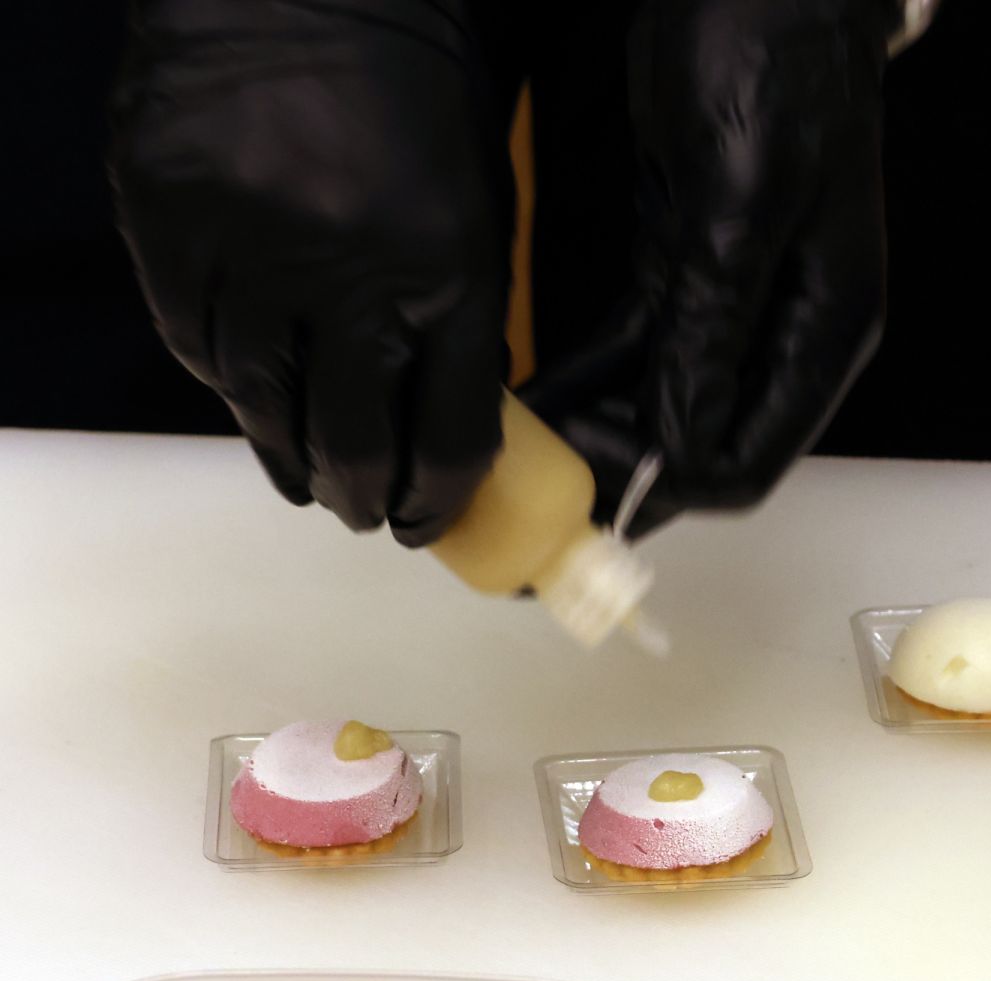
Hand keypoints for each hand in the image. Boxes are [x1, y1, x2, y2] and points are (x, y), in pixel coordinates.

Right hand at [110, 0, 513, 545]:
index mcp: (449, 267)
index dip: (439, 498)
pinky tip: (255, 400)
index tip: (427, 521)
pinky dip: (229, 384)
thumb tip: (443, 424)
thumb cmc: (417, 102)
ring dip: (291, 457)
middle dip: (364, 497)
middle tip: (366, 514)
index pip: (449, 431)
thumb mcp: (475, 211)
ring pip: (264, 403)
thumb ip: (463, 320)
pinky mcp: (168, 222)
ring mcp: (247, 247)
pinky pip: (194, 343)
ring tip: (310, 481)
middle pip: (352, 438)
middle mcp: (347, 271)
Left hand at [522, 0, 898, 534]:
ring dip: (597, 433)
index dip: (668, 492)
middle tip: (531, 487)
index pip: (748, 457)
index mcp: (822, 327)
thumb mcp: (737, 201)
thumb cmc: (770, 64)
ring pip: (664, 403)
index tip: (585, 506)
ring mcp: (739, 303)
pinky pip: (639, 350)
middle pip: (703, 441)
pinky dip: (590, 380)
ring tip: (517, 454)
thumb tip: (677, 440)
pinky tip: (535, 397)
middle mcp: (786, 330)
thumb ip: (710, 327)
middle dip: (621, 472)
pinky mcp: (694, 269)